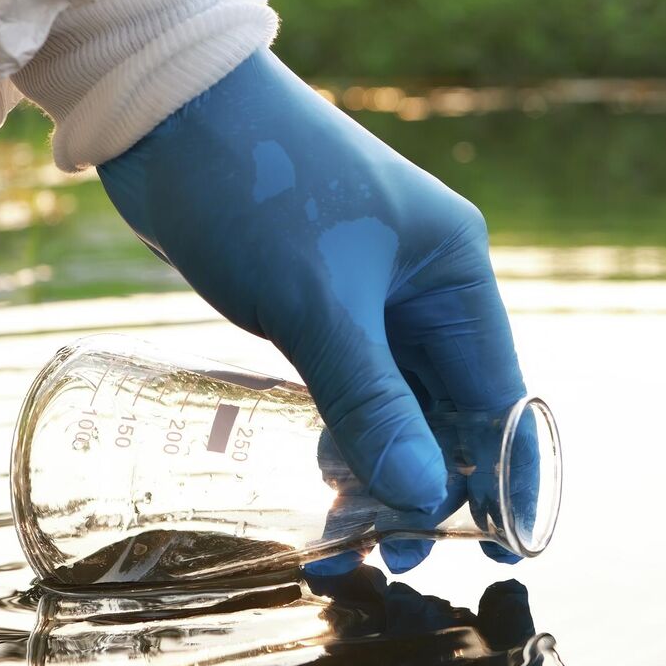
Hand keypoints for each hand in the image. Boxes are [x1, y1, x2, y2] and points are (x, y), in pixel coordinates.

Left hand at [97, 51, 525, 572]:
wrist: (162, 112)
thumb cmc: (254, 186)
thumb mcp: (318, 305)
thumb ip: (372, 404)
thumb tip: (423, 498)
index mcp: (455, 270)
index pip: (501, 393)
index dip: (503, 474)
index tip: (497, 547)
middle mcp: (425, 285)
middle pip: (448, 410)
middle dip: (425, 486)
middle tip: (389, 554)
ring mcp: (371, 296)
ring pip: (395, 407)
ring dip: (377, 469)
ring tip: (344, 536)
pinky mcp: (318, 305)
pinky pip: (347, 389)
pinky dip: (340, 437)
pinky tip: (320, 484)